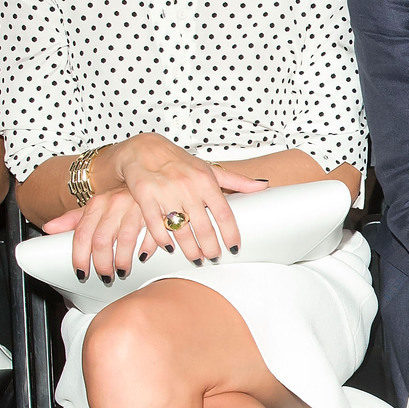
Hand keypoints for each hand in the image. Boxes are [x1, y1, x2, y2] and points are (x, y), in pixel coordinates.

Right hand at [44, 134, 266, 277]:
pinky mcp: (145, 196)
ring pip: (180, 230)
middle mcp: (188, 187)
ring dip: (189, 248)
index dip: (230, 233)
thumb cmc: (180, 161)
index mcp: (206, 181)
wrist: (144, 149)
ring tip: (196, 258)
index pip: (223, 213)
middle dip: (210, 247)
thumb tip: (263, 185)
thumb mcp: (209, 169)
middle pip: (203, 226)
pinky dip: (162, 239)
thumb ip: (236, 180)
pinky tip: (169, 248)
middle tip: (214, 258)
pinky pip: (155, 225)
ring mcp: (166, 192)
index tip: (234, 248)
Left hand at [45, 186, 153, 282]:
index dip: (79, 257)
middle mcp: (115, 204)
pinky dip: (146, 249)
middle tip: (104, 276)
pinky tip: (143, 257)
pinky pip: (150, 235)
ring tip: (121, 271)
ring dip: (122, 261)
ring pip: (125, 240)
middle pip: (101, 240)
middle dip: (101, 264)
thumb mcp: (96, 207)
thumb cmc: (120, 200)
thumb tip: (48, 228)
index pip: (82, 234)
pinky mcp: (155, 212)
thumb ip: (73, 219)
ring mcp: (136, 207)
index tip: (81, 273)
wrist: (149, 179)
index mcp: (98, 203)